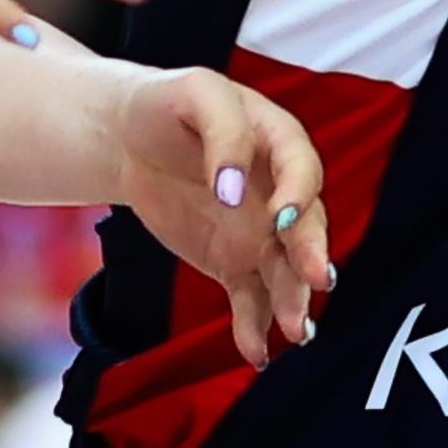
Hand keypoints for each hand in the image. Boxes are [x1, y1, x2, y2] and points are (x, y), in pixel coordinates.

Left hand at [109, 66, 335, 361]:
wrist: (131, 139)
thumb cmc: (168, 105)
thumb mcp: (195, 95)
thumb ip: (223, 133)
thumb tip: (232, 189)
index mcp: (279, 143)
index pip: (302, 170)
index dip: (297, 195)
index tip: (280, 219)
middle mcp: (280, 193)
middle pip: (306, 228)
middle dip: (311, 257)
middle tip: (316, 282)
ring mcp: (259, 233)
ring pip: (284, 272)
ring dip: (293, 301)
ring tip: (298, 332)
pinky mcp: (234, 264)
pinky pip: (251, 299)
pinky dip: (255, 327)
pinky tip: (257, 353)